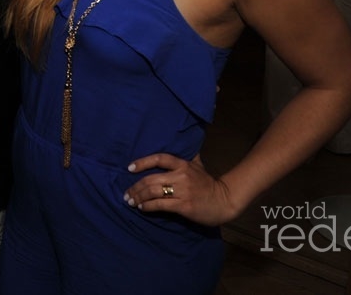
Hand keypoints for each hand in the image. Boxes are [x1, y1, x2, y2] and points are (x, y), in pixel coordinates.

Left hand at [122, 153, 236, 226]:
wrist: (224, 201)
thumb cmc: (208, 184)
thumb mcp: (198, 166)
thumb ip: (187, 156)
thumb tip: (181, 142)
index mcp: (183, 165)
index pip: (159, 158)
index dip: (142, 162)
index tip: (129, 168)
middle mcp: (181, 176)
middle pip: (151, 179)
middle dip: (135, 187)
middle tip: (127, 194)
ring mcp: (183, 191)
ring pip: (153, 192)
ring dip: (139, 197)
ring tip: (131, 201)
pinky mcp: (184, 206)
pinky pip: (161, 205)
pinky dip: (148, 207)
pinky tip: (142, 208)